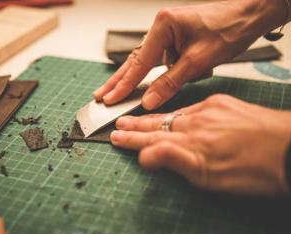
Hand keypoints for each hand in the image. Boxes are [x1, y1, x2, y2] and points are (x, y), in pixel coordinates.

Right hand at [94, 0, 286, 109]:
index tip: (110, 99)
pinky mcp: (177, 41)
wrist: (251, 15)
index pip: (139, 63)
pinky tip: (168, 79)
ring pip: (149, 63)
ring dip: (139, 79)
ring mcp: (169, 34)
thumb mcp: (197, 61)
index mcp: (163, 26)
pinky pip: (165, 62)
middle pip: (135, 60)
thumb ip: (170, 82)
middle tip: (100, 95)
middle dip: (118, 80)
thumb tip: (148, 100)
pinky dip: (164, 74)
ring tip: (118, 92)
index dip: (124, 85)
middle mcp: (162, 28)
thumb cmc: (227, 30)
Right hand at [110, 94, 290, 195]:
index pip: (151, 140)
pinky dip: (176, 111)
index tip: (115, 137)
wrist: (289, 148)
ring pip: (172, 113)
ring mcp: (208, 109)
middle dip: (136, 125)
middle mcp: (194, 122)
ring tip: (137, 118)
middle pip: (158, 124)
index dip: (131, 140)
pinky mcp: (221, 102)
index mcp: (189, 143)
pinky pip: (191, 105)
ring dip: (153, 118)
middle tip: (119, 123)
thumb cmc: (252, 170)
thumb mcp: (210, 177)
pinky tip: (172, 114)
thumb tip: (144, 157)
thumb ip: (174, 162)